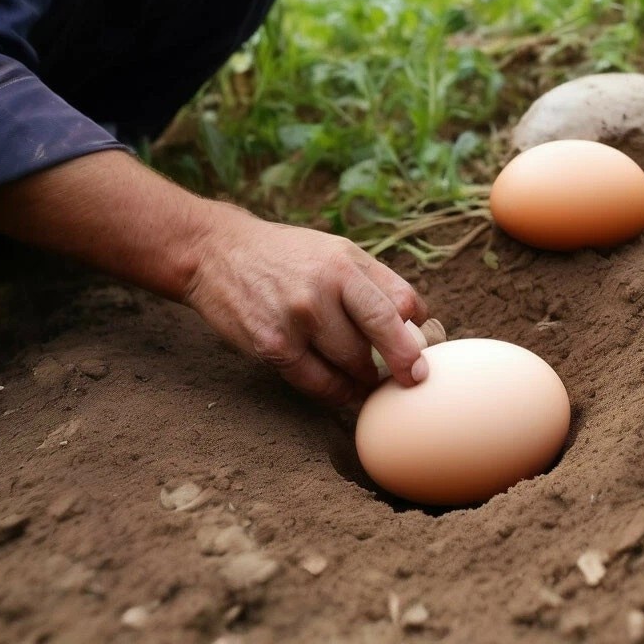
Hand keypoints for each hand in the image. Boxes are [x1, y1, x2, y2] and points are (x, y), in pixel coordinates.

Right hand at [184, 201, 428, 406]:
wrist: (218, 253)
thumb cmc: (290, 256)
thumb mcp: (338, 251)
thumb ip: (379, 282)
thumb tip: (421, 320)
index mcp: (345, 264)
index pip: (399, 306)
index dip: (416, 335)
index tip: (425, 356)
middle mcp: (322, 290)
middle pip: (378, 341)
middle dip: (398, 365)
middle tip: (408, 379)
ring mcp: (296, 320)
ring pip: (350, 367)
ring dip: (365, 380)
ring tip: (368, 380)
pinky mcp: (272, 346)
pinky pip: (317, 383)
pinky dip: (336, 392)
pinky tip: (343, 389)